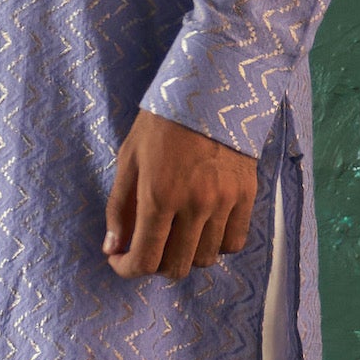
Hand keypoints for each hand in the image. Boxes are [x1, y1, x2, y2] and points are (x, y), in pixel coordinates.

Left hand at [102, 109, 257, 281]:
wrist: (210, 90)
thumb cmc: (161, 122)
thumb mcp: (129, 159)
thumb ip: (119, 207)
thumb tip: (111, 248)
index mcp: (159, 195)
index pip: (145, 258)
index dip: (127, 269)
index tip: (120, 261)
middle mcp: (194, 205)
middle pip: (176, 267)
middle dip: (155, 265)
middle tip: (147, 247)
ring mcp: (225, 202)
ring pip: (205, 259)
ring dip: (185, 256)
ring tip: (175, 236)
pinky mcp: (247, 196)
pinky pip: (234, 242)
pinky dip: (216, 245)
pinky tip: (203, 229)